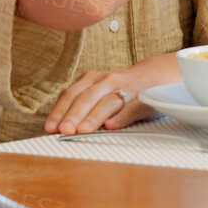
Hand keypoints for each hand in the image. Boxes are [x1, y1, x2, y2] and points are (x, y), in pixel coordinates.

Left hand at [44, 63, 171, 134]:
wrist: (157, 76)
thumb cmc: (121, 90)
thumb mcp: (100, 91)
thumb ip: (83, 105)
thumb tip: (59, 128)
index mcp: (93, 79)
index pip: (72, 94)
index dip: (60, 110)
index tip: (50, 127)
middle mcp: (108, 80)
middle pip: (87, 97)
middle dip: (74, 115)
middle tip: (64, 131)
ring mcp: (127, 88)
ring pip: (107, 102)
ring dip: (94, 117)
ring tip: (83, 131)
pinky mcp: (145, 99)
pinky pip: (132, 107)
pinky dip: (121, 117)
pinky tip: (111, 126)